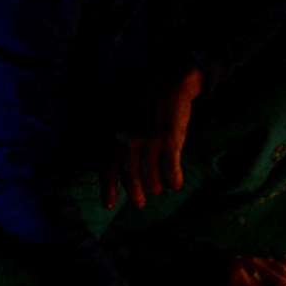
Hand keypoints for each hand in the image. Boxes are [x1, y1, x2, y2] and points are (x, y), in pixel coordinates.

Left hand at [106, 69, 201, 210]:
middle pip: (130, 176)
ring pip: (151, 174)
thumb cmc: (142, 95)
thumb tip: (108, 154)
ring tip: (159, 191)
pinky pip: (171, 167)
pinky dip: (174, 178)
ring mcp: (149, 142)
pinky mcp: (169, 140)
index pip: (108, 168)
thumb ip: (112, 134)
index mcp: (114, 135)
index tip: (109, 204)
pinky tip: (177, 185)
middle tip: (140, 203)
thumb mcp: (117, 112)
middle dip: (135, 193)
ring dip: (155, 186)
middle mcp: (128, 141)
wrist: (168, 81)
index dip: (108, 189)